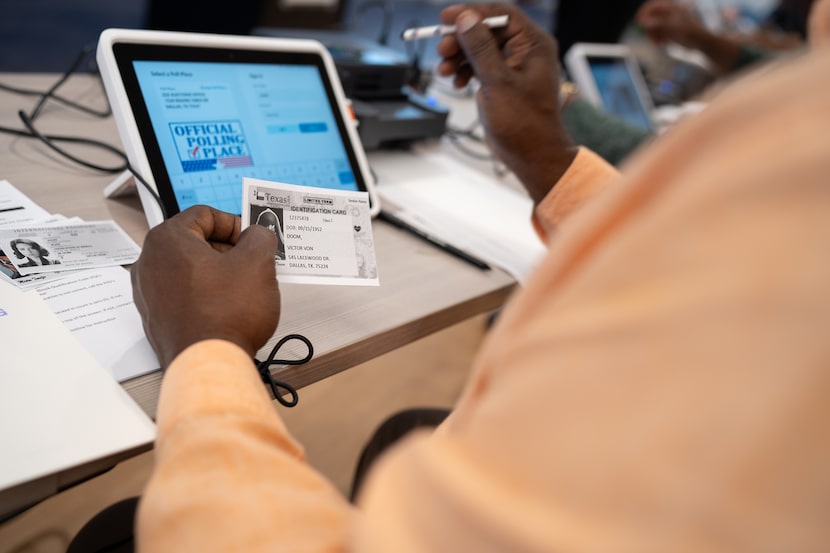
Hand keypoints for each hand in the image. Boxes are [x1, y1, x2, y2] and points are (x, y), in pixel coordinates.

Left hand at [131, 206, 280, 367]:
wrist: (210, 364)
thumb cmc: (225, 316)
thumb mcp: (257, 262)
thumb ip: (259, 236)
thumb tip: (257, 236)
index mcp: (168, 240)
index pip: (204, 215)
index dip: (234, 224)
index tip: (251, 239)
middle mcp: (149, 263)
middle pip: (194, 242)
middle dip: (227, 250)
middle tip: (252, 263)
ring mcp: (149, 293)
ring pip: (189, 269)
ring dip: (217, 273)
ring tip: (243, 288)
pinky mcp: (155, 318)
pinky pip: (183, 295)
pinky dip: (205, 295)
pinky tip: (227, 309)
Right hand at [436, 3, 576, 204]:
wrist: (532, 155)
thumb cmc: (525, 124)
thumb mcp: (498, 82)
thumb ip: (480, 48)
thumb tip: (466, 20)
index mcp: (534, 44)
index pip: (501, 15)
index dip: (472, 13)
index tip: (446, 17)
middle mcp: (526, 52)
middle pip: (487, 31)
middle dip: (461, 39)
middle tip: (442, 49)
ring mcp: (514, 67)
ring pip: (480, 49)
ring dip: (460, 56)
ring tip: (444, 69)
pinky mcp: (503, 82)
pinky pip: (480, 66)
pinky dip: (465, 71)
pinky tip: (457, 82)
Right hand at [636, 0, 708, 48]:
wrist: (702, 42)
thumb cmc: (688, 32)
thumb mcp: (670, 28)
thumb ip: (655, 24)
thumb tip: (641, 22)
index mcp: (672, 7)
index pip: (653, 5)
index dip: (643, 12)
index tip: (637, 21)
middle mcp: (671, 13)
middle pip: (652, 17)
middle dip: (648, 27)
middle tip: (647, 36)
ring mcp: (672, 22)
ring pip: (655, 27)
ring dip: (653, 34)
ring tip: (656, 43)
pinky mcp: (673, 31)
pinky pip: (660, 33)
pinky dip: (658, 38)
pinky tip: (661, 44)